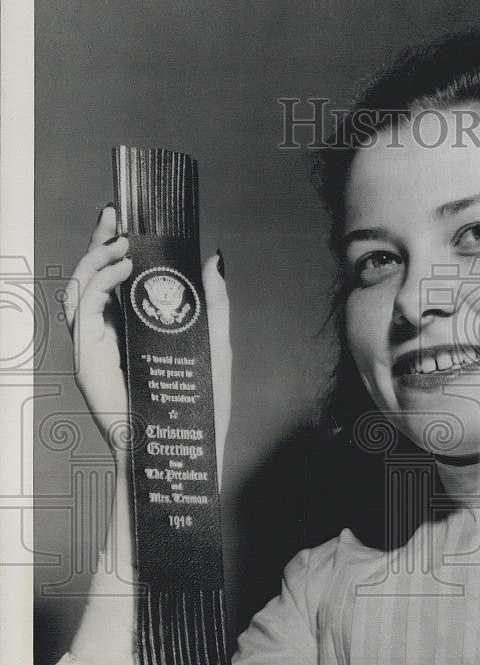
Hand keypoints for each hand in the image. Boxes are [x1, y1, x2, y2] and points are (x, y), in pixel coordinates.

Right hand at [62, 205, 231, 476]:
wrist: (185, 449)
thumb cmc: (201, 405)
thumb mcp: (214, 344)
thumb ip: (214, 304)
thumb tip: (214, 259)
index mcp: (136, 328)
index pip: (116, 278)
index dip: (113, 245)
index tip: (123, 215)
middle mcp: (111, 334)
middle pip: (92, 277)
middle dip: (98, 241)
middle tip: (113, 215)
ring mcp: (96, 345)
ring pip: (79, 288)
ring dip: (95, 259)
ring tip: (121, 242)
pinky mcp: (88, 357)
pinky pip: (83, 310)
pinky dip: (98, 284)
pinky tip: (120, 269)